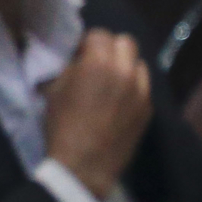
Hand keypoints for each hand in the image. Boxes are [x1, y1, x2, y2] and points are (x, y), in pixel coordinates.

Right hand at [44, 29, 151, 199]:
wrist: (83, 166)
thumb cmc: (61, 127)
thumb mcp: (53, 91)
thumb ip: (70, 68)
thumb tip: (79, 60)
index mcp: (98, 64)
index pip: (99, 34)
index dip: (86, 43)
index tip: (78, 55)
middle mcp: (125, 71)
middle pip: (125, 42)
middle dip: (110, 48)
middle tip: (96, 64)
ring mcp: (142, 90)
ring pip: (139, 63)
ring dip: (125, 66)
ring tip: (111, 82)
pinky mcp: (148, 108)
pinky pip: (143, 86)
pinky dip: (132, 87)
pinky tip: (118, 102)